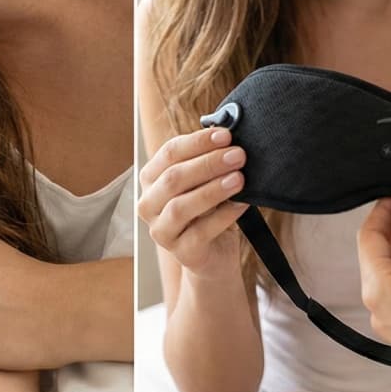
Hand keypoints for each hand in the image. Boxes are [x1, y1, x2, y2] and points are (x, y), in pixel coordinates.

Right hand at [137, 127, 248, 280]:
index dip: (198, 142)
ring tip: (239, 179)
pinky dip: (224, 216)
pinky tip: (241, 204)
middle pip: (173, 178)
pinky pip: (201, 231)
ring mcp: (161, 230)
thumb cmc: (209, 212)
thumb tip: (227, 137)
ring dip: (212, 189)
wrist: (214, 256)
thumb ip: (207, 161)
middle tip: (238, 155)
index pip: (169, 153)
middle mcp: (149, 204)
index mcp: (151, 179)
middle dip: (208, 163)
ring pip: (181, 206)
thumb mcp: (204, 183)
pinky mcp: (181, 252)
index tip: (226, 135)